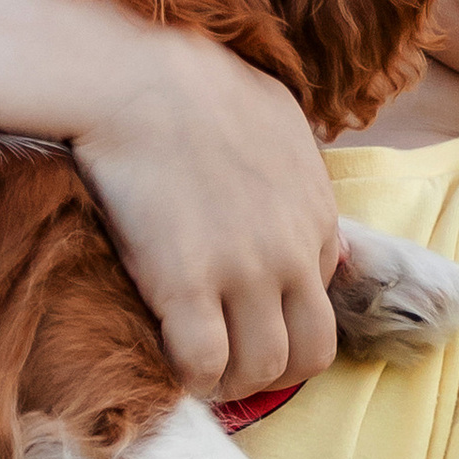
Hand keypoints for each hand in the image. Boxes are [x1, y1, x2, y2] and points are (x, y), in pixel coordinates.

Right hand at [73, 34, 343, 396]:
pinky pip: (204, 364)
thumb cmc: (194, 82)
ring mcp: (243, 272)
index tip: (242, 320)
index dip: (280, 318)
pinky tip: (165, 359)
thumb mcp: (277, 119)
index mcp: (316, 214)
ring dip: (230, 380)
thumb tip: (285, 189)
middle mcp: (292, 252)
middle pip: (310, 353)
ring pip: (262, 368)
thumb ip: (294, 167)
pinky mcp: (186, 284)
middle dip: (272, 369)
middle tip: (227, 364)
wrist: (138, 78)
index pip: (321, 299)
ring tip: (195, 368)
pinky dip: (189, 377)